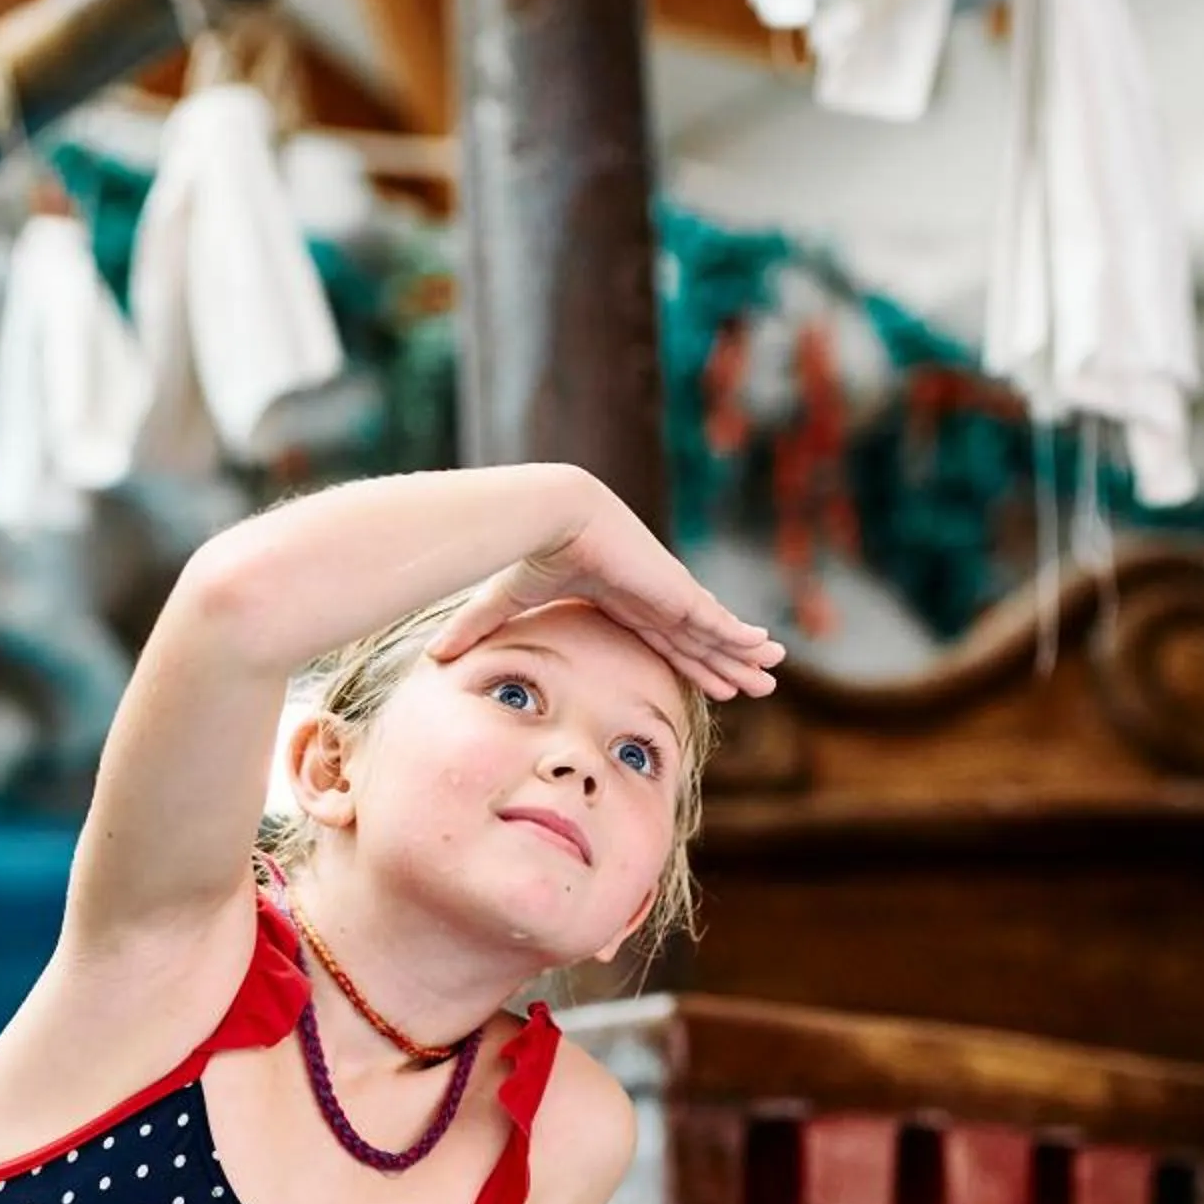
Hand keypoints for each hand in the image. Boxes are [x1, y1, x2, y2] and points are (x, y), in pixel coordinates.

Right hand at [427, 491, 785, 698]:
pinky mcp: (677, 592)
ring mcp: (667, 594)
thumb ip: (477, 628)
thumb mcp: (504, 601)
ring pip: (715, 635)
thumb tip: (432, 657)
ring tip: (771, 674)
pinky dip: (741, 637)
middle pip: (695, 642)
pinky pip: (717, 622)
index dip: (683, 662)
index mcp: (618, 600)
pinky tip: (766, 648)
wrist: (551, 516)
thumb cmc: (529, 551)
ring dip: (742, 656)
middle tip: (754, 687)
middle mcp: (650, 597)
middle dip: (724, 665)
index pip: (659, 639)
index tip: (706, 683)